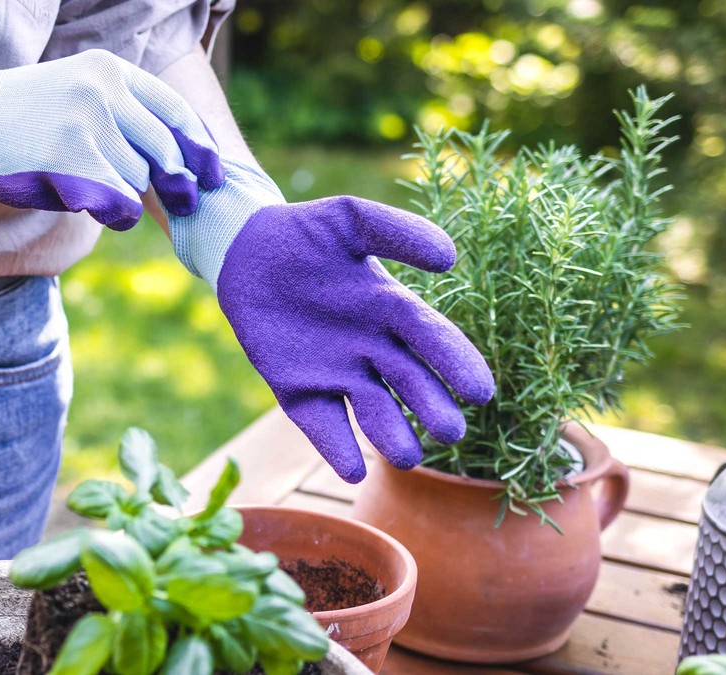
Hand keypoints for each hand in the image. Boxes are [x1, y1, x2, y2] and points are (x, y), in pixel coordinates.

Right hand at [0, 50, 222, 229]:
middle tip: (188, 203)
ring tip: (98, 190)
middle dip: (180, 182)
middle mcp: (101, 91)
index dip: (201, 145)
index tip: (215, 172)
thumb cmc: (23, 117)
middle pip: (164, 150)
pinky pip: (119, 202)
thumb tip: (182, 154)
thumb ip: (122, 110)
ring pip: (138, 179)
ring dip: (129, 195)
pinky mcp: (68, 161)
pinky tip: (104, 211)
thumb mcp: (75, 92)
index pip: (173, 110)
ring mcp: (84, 125)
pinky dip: (118, 214)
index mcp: (108, 70)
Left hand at [170, 160, 493, 482]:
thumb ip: (396, 232)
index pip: (433, 340)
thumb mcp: (350, 220)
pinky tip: (351, 468)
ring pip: (372, 412)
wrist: (245, 250)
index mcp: (392, 309)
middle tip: (451, 431)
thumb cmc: (305, 233)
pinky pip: (321, 424)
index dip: (456, 364)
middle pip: (409, 383)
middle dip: (431, 407)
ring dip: (390, 435)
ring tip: (405, 456)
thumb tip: (449, 257)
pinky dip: (337, 447)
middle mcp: (372, 349)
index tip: (481, 391)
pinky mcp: (298, 390)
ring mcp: (336, 373)